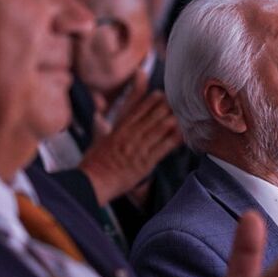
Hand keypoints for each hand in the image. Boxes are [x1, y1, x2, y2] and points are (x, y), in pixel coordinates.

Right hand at [78, 77, 181, 204]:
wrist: (93, 181)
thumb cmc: (94, 163)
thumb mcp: (97, 139)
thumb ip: (101, 126)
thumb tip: (98, 116)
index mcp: (120, 127)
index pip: (138, 108)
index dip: (152, 99)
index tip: (161, 94)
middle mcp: (130, 134)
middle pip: (153, 115)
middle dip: (166, 107)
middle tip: (178, 103)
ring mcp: (138, 147)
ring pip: (160, 128)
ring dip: (173, 120)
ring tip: (184, 115)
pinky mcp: (145, 162)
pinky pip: (163, 147)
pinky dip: (174, 140)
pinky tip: (183, 134)